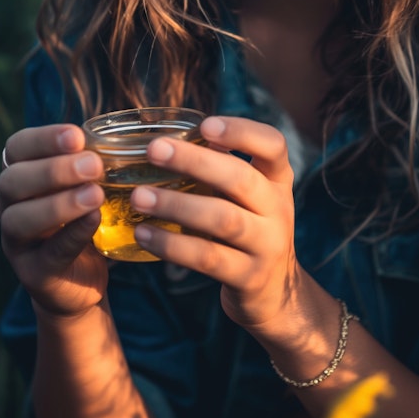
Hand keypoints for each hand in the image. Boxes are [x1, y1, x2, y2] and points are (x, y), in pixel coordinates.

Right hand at [0, 125, 107, 317]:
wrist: (80, 281)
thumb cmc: (85, 219)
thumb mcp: (86, 186)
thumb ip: (95, 162)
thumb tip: (134, 133)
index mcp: (21, 176)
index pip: (17, 148)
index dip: (43, 139)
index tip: (77, 135)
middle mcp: (9, 205)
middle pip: (13, 181)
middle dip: (53, 170)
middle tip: (93, 165)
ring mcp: (17, 241)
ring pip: (20, 219)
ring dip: (59, 204)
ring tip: (95, 194)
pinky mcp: (33, 272)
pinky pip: (48, 252)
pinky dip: (73, 234)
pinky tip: (95, 220)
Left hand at [132, 116, 298, 328]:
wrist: (272, 292)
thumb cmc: (246, 228)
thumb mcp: (247, 196)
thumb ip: (220, 168)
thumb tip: (165, 138)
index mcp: (277, 179)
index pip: (273, 144)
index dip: (242, 131)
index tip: (205, 124)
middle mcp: (279, 208)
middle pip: (240, 178)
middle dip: (196, 162)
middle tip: (155, 149)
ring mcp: (268, 244)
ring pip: (222, 219)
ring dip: (177, 204)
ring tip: (139, 196)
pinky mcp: (249, 276)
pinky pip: (207, 258)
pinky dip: (172, 245)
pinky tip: (144, 234)